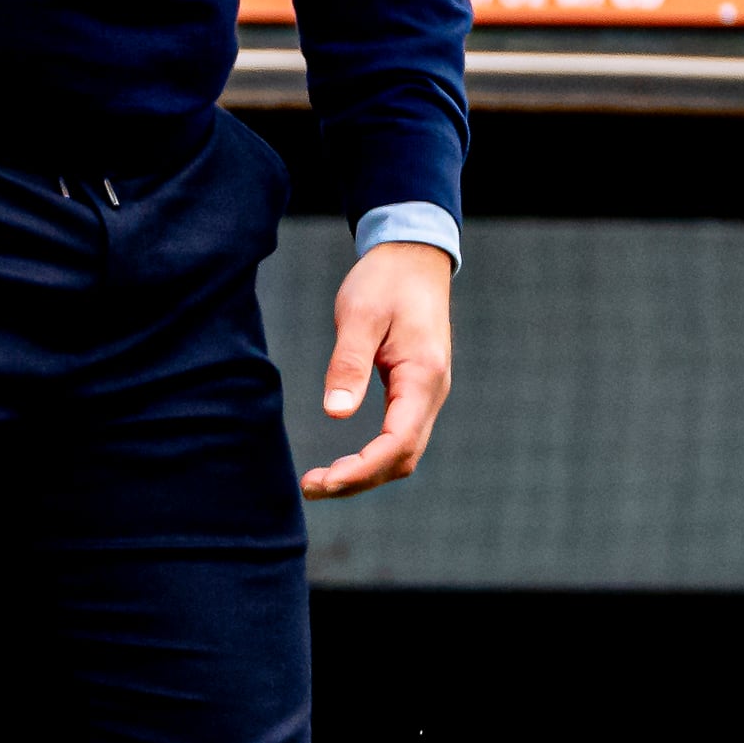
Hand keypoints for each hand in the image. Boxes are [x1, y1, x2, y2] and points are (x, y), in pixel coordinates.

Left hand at [300, 241, 452, 499]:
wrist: (414, 256)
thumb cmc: (386, 280)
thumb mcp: (360, 315)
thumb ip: (349, 364)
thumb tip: (335, 414)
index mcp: (423, 375)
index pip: (398, 442)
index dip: (361, 469)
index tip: (323, 480)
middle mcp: (432, 392)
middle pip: (402, 458)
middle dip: (359, 480)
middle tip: (311, 486)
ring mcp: (428, 393)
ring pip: (403, 453)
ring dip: (366, 474)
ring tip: (322, 480)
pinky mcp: (416, 391)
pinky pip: (400, 437)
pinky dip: (373, 458)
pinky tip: (345, 461)